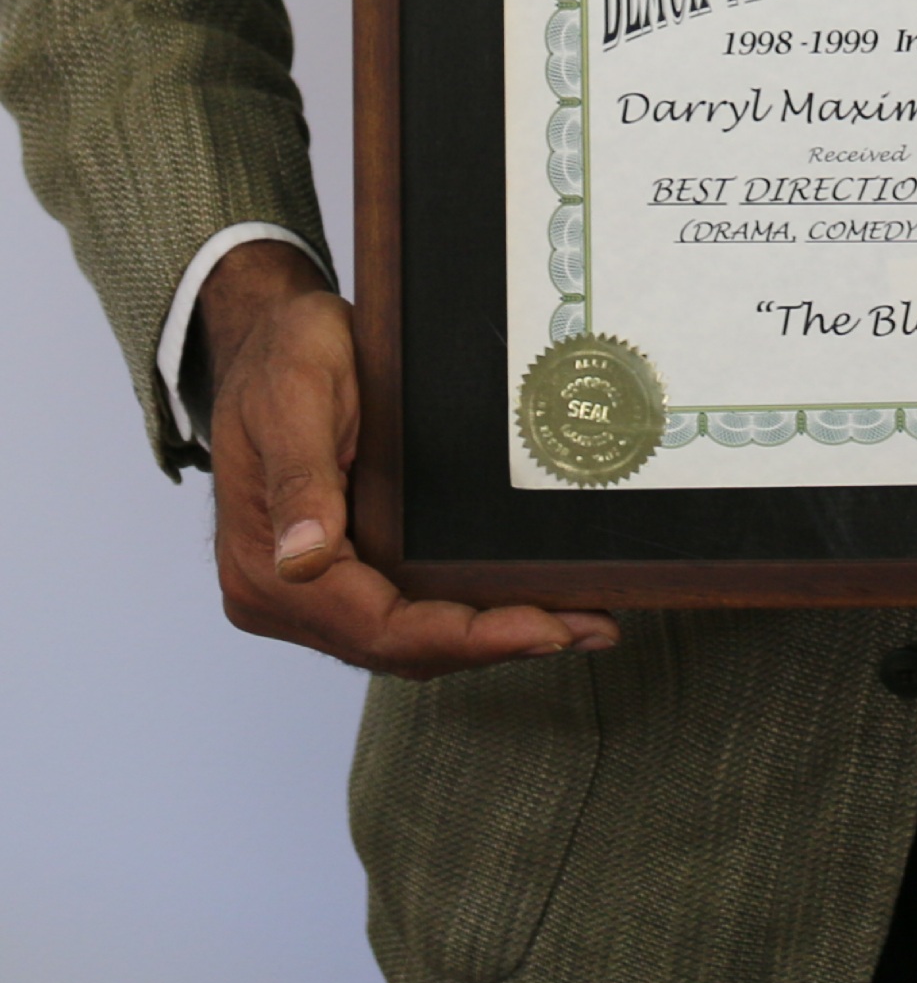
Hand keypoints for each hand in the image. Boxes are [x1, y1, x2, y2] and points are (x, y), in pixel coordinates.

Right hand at [197, 241, 618, 675]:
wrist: (268, 335)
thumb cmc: (279, 356)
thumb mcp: (292, 395)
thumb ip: (300, 477)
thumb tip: (303, 560)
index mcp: (263, 569)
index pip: (378, 630)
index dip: (465, 637)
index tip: (542, 627)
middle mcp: (286, 594)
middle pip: (401, 647)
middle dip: (496, 643)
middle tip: (586, 627)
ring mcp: (313, 588)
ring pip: (410, 639)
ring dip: (489, 637)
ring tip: (578, 622)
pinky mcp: (342, 568)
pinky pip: (407, 609)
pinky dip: (465, 614)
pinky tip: (524, 600)